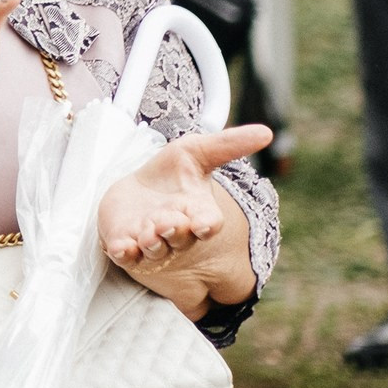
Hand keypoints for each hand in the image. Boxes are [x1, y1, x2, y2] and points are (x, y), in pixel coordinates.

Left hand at [98, 125, 272, 316]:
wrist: (137, 191)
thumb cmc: (171, 174)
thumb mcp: (195, 152)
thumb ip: (227, 145)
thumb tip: (267, 132)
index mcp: (198, 212)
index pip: (209, 223)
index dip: (207, 225)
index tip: (203, 224)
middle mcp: (177, 232)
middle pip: (180, 238)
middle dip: (174, 231)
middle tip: (167, 222)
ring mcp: (150, 241)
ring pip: (154, 248)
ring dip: (151, 242)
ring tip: (147, 234)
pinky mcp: (125, 246)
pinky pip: (126, 255)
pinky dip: (124, 253)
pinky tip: (120, 248)